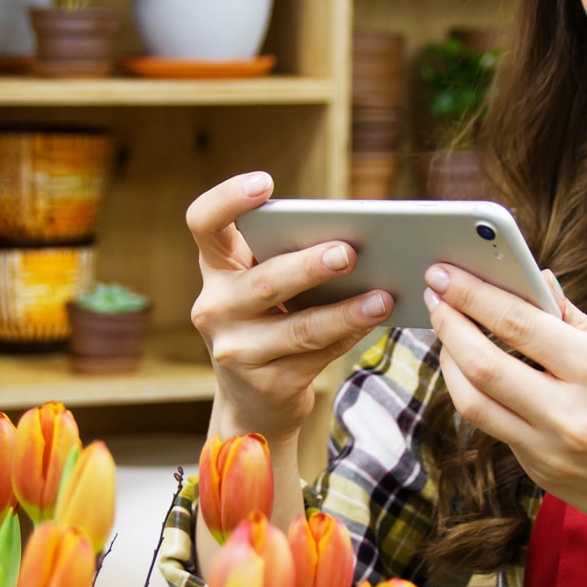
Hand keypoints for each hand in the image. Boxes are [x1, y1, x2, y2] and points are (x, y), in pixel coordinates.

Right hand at [186, 172, 396, 438]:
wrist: (252, 403)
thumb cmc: (269, 322)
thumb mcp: (265, 289)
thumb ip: (288, 260)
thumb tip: (352, 241)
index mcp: (215, 269)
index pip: (203, 223)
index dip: (228, 199)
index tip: (265, 183)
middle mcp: (215, 308)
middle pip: (264, 281)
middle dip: (308, 266)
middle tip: (348, 252)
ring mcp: (236, 351)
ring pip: (299, 327)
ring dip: (345, 311)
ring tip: (383, 296)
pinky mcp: (267, 384)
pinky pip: (316, 356)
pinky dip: (349, 335)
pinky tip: (375, 320)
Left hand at [424, 263, 586, 551]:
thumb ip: (578, 323)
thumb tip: (538, 281)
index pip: (517, 323)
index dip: (472, 294)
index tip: (446, 272)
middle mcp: (571, 415)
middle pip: (481, 364)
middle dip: (448, 323)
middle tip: (433, 295)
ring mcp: (554, 453)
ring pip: (474, 403)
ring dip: (450, 363)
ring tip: (446, 334)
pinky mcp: (545, 477)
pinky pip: (499, 431)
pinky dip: (483, 397)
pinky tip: (480, 375)